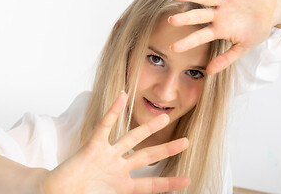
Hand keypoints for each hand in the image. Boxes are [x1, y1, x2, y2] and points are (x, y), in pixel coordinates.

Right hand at [41, 91, 189, 193]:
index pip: (151, 184)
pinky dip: (113, 111)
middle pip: (148, 156)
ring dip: (148, 128)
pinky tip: (122, 96)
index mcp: (123, 186)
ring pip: (132, 138)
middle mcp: (118, 168)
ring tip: (164, 117)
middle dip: (167, 149)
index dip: (169, 182)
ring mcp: (107, 156)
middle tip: (186, 141)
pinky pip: (104, 126)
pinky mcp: (92, 147)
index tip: (187, 179)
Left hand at [169, 0, 276, 74]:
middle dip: (186, 18)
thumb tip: (208, 72)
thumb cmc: (256, 31)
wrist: (272, 13)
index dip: (188, 42)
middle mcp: (218, 15)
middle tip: (171, 20)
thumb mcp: (243, 48)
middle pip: (199, 16)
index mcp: (219, 30)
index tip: (173, 48)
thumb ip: (226, 59)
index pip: (200, 36)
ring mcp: (225, 2)